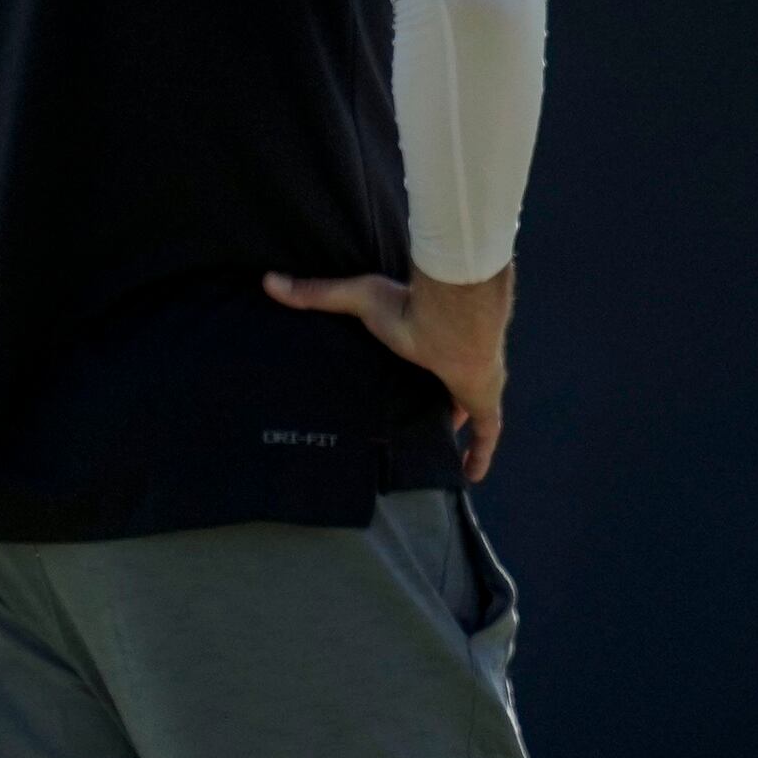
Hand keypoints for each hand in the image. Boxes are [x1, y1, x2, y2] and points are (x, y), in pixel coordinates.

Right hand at [266, 261, 513, 480]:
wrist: (451, 321)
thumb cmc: (407, 307)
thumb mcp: (356, 298)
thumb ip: (317, 293)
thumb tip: (270, 281)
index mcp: (425, 339)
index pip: (417, 358)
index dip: (411, 370)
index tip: (394, 383)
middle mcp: (453, 362)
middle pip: (442, 387)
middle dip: (432, 401)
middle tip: (410, 421)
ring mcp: (473, 384)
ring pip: (465, 411)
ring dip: (454, 425)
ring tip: (434, 449)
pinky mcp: (485, 403)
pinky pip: (487, 435)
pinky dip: (481, 454)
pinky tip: (470, 476)